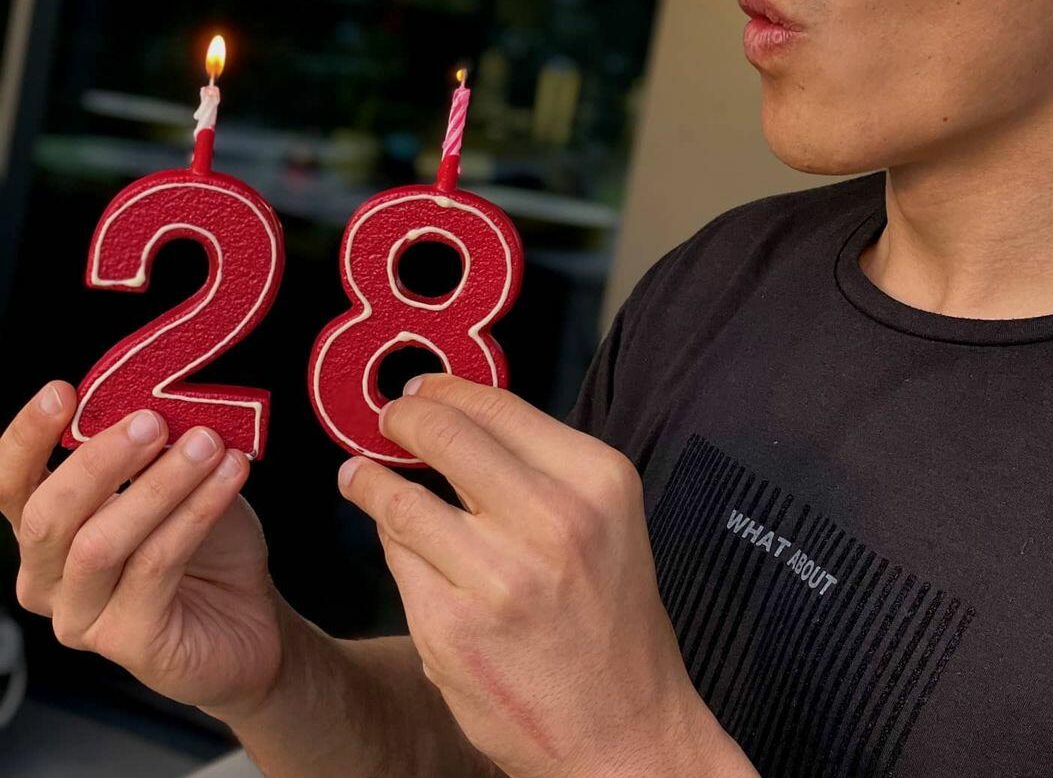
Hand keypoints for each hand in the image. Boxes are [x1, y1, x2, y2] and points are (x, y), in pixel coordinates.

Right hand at [0, 381, 287, 717]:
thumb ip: (149, 449)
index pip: (12, 485)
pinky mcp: (129, 641)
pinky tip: (229, 477)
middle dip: (99, 459)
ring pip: (100, 543)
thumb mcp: (173, 481)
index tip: (61, 392)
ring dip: (159, 484)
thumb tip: (150, 398)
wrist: (250, 617)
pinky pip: (154, 567)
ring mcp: (82, 616)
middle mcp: (49, 578)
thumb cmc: (205, 544)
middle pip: (48, 516)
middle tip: (152, 420)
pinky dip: (195, 513)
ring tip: (207, 443)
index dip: (27, 439)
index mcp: (49, 531)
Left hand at [338, 375, 750, 777]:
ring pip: (403, 498)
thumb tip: (461, 413)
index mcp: (596, 481)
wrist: (624, 731)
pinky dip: (387, 539)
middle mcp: (553, 521)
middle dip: (403, 418)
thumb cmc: (610, 618)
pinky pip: (398, 559)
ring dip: (370, 478)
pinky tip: (389, 533)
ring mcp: (499, 578)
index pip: (498, 406)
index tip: (421, 390)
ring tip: (360, 474)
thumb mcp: (605, 518)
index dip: (446, 390)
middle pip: (445, 436)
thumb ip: (542, 464)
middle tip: (387, 418)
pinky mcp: (452, 630)